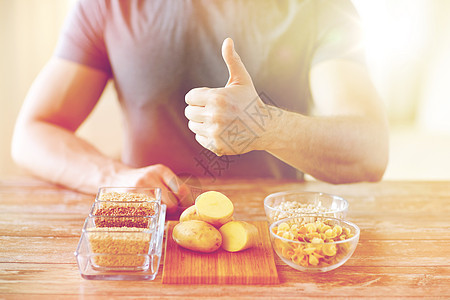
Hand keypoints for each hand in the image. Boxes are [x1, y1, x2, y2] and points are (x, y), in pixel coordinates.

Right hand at [108, 164, 193, 214]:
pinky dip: (151, 216)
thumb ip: (172, 189)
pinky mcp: (130, 197)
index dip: (185, 202)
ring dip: (161, 215)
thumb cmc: (142, 182)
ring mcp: (139, 187)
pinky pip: (147, 212)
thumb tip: (188, 208)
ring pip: (160, 209)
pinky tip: (149, 213)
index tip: (183, 207)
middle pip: (172, 202)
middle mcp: (150, 176)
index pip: (182, 190)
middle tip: (170, 213)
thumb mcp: (158, 177)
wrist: (115, 178)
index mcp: (161, 170)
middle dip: (173, 211)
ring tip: (159, 212)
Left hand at [185, 38, 268, 154]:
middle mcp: (214, 116)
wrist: (264, 128)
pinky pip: (199, 138)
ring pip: (193, 125)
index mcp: (217, 98)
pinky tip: (220, 130)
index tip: (211, 98)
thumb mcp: (242, 80)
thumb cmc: (250, 101)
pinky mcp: (216, 146)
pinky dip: (206, 134)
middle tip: (215, 110)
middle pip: (189, 112)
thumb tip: (228, 40)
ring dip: (202, 122)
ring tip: (218, 120)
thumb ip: (232, 60)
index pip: (190, 97)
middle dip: (199, 109)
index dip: (199, 97)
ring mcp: (215, 132)